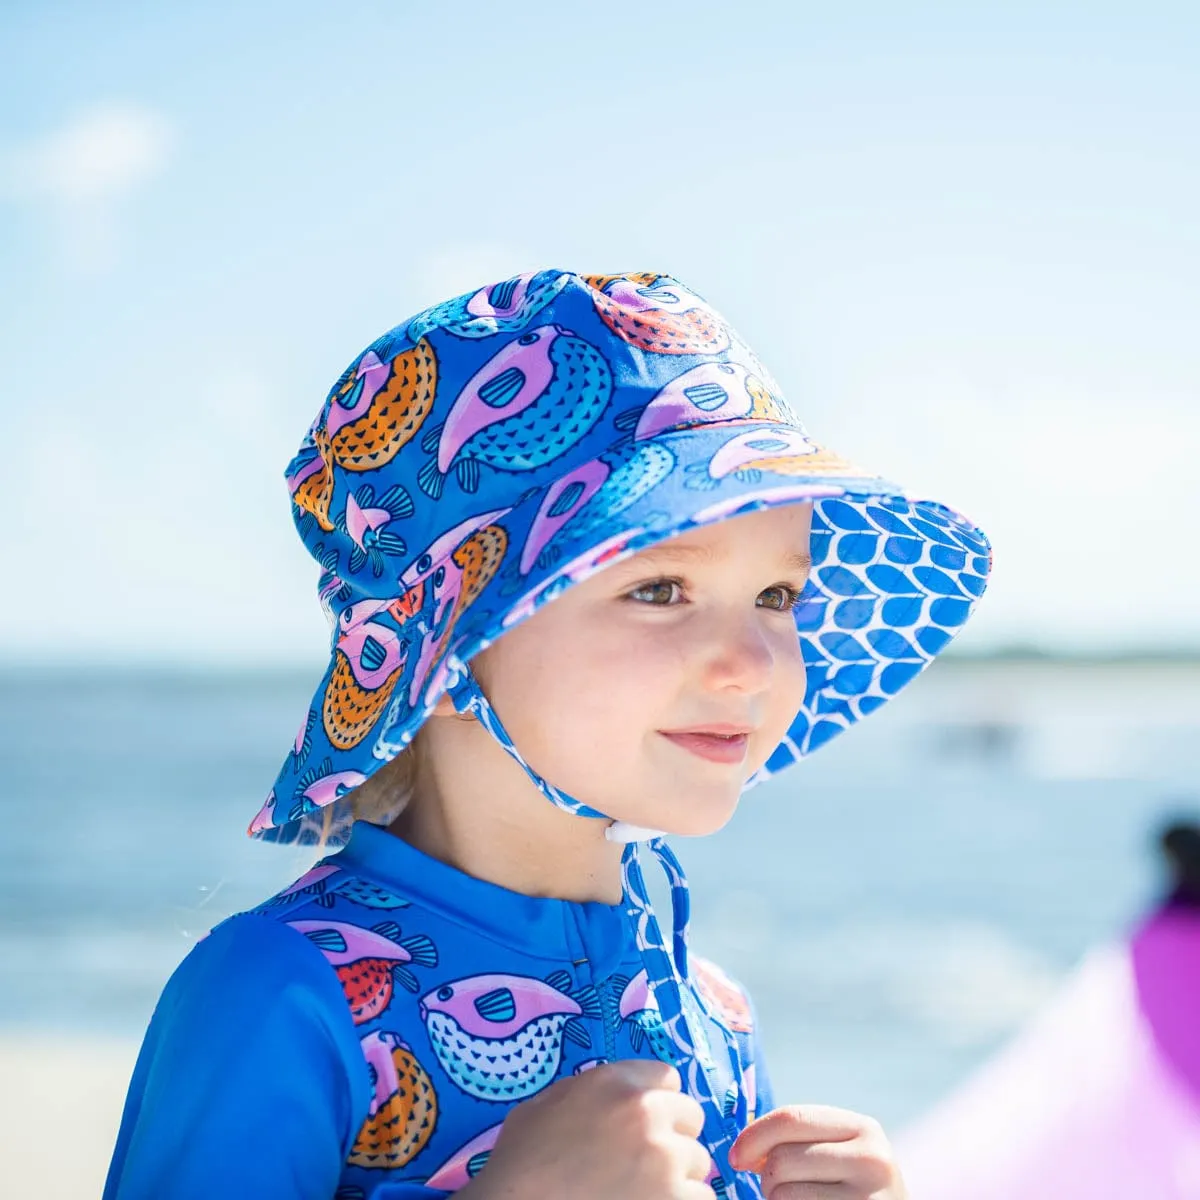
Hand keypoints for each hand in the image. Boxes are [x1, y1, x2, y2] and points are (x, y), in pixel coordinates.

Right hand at [457, 1058, 716, 1199]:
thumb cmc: (520, 1164)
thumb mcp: (547, 1105)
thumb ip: (591, 1092)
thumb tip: (614, 1099)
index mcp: (616, 1082)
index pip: (668, 1078)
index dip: (657, 1102)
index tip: (643, 1124)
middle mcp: (648, 1113)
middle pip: (690, 1118)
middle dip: (672, 1138)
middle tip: (642, 1164)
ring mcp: (664, 1160)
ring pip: (698, 1163)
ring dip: (677, 1178)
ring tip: (642, 1190)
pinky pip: (701, 1199)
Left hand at [729, 1104, 908, 1199]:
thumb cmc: (854, 1192)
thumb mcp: (840, 1155)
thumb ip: (801, 1141)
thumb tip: (743, 1149)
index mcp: (864, 1129)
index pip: (791, 1118)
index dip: (754, 1135)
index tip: (736, 1157)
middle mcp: (872, 1160)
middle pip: (782, 1158)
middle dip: (768, 1178)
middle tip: (777, 1190)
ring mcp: (868, 1198)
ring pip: (784, 1193)